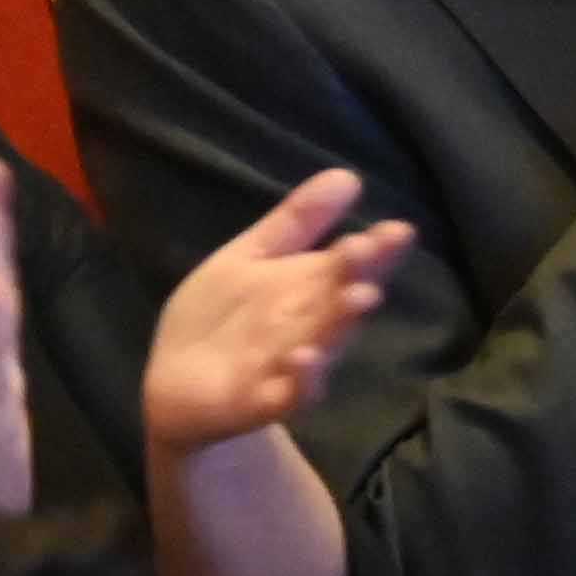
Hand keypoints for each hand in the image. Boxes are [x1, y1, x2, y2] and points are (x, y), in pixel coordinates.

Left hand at [143, 166, 411, 457]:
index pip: (351, 265)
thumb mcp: (251, 257)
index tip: (397, 230)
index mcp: (311, 288)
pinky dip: (303, 380)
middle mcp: (312, 325)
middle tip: (370, 254)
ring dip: (342, 324)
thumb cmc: (223, 319)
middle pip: (342, 300)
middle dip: (360, 277)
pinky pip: (291, 394)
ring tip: (357, 299)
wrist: (178, 387)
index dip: (375, 250)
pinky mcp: (266, 401)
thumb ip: (297, 221)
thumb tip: (349, 174)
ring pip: (327, 343)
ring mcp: (293, 366)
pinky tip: (303, 358)